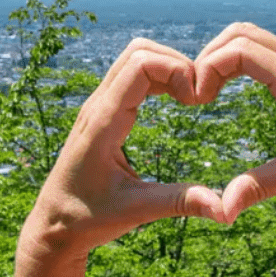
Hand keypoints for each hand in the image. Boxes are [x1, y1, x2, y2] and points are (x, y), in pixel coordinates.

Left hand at [17, 38, 224, 263]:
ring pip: (133, 57)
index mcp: (103, 123)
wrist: (50, 226)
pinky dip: (158, 76)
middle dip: (175, 62)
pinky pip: (131, 74)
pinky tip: (176, 100)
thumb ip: (180, 202)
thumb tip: (225, 210)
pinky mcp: (101, 111)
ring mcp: (97, 105)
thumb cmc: (87, 219)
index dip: (176, 70)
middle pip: (138, 50)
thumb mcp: (136, 212)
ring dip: (167, 67)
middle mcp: (97, 106)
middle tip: (197, 95)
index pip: (140, 65)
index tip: (196, 101)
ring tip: (190, 97)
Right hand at [194, 23, 275, 236]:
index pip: (242, 51)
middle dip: (210, 56)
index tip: (198, 100)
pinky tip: (224, 87)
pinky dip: (235, 57)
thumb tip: (222, 211)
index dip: (210, 67)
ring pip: (250, 35)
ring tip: (205, 90)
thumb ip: (259, 187)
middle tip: (195, 93)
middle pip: (242, 33)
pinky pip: (261, 47)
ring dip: (221, 54)